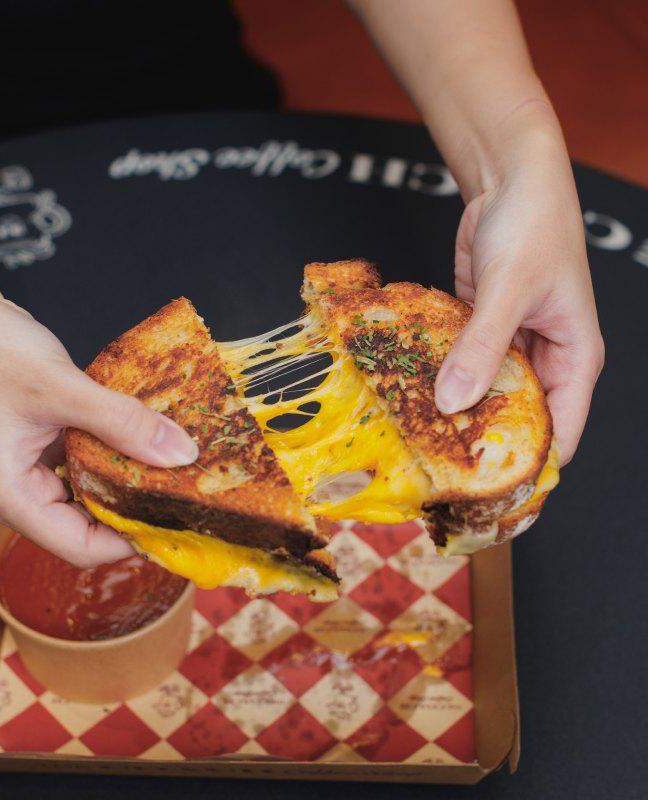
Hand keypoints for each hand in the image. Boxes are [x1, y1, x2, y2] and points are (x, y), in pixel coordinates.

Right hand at [0, 284, 198, 566]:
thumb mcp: (63, 388)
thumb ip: (123, 423)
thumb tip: (178, 454)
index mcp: (9, 495)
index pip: (80, 547)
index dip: (131, 542)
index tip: (177, 524)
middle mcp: (17, 492)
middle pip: (88, 526)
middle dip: (134, 511)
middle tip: (183, 494)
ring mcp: (29, 470)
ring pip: (89, 493)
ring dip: (126, 481)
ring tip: (171, 470)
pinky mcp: (41, 447)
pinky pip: (85, 463)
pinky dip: (113, 454)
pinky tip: (143, 441)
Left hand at [434, 135, 604, 464]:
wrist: (509, 180)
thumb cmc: (533, 225)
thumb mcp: (510, 289)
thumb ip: (482, 346)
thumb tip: (454, 401)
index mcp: (574, 359)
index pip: (561, 433)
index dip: (529, 466)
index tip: (490, 495)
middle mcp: (544, 359)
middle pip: (518, 418)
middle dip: (483, 442)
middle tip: (440, 472)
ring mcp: (509, 346)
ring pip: (485, 394)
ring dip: (457, 411)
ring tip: (417, 442)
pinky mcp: (479, 331)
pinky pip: (462, 366)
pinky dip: (442, 380)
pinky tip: (412, 398)